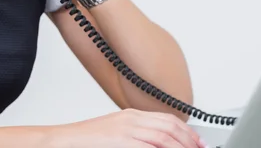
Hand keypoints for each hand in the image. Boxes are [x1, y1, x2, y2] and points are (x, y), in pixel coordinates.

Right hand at [47, 109, 208, 147]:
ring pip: (164, 136)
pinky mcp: (121, 140)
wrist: (63, 140)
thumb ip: (136, 137)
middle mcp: (132, 119)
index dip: (186, 131)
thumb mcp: (115, 134)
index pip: (167, 119)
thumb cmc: (87, 141)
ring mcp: (127, 129)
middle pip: (170, 126)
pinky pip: (149, 146)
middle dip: (189, 139)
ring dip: (181, 146)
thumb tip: (157, 144)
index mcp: (132, 115)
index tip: (197, 142)